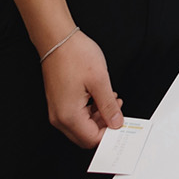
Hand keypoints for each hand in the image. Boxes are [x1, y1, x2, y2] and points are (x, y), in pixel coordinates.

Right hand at [39, 29, 122, 148]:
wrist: (57, 39)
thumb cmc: (74, 54)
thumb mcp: (100, 80)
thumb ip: (109, 105)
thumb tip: (116, 122)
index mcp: (68, 115)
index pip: (92, 139)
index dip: (109, 134)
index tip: (121, 124)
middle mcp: (59, 117)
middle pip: (85, 136)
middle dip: (104, 126)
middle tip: (117, 111)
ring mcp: (57, 110)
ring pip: (81, 127)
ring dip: (99, 117)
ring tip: (111, 100)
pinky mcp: (58, 102)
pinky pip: (76, 116)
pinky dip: (90, 111)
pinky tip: (100, 97)